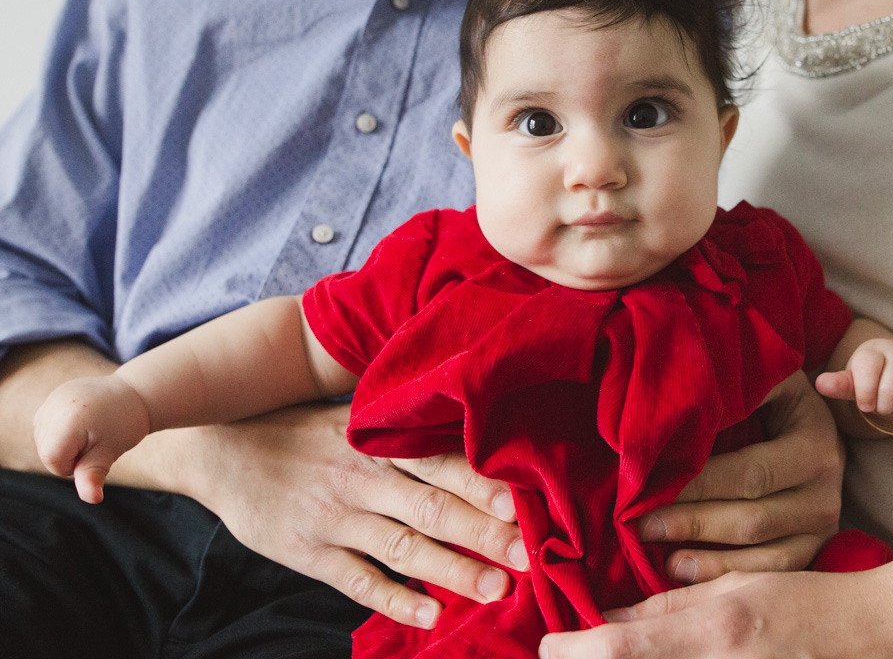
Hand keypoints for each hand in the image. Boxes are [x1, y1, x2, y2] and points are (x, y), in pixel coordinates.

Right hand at [33, 374, 150, 502]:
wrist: (136, 394)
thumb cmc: (124, 426)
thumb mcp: (109, 452)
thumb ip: (92, 476)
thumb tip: (92, 499)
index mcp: (66, 421)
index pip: (52, 461)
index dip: (73, 465)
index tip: (95, 451)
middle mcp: (53, 407)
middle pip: (45, 452)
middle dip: (69, 455)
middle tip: (96, 439)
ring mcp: (52, 399)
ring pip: (43, 440)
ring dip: (64, 443)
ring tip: (91, 429)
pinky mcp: (53, 396)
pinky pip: (46, 426)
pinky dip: (60, 430)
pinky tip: (82, 422)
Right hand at [169, 401, 527, 628]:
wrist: (220, 449)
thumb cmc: (299, 430)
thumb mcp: (350, 417)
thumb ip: (401, 430)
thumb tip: (468, 428)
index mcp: (378, 442)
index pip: (442, 462)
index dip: (484, 484)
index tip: (529, 503)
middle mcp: (362, 479)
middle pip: (434, 508)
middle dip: (485, 533)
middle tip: (530, 555)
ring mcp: (335, 518)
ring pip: (404, 548)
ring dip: (453, 571)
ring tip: (497, 589)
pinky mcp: (308, 553)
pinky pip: (359, 581)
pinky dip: (396, 600)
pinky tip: (431, 616)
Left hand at [538, 564, 892, 658]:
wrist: (867, 639)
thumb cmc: (802, 604)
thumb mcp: (733, 589)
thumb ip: (670, 607)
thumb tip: (611, 621)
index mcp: (713, 633)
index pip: (622, 651)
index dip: (576, 650)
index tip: (548, 644)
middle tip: (568, 651)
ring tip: (598, 652)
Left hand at [638, 371, 843, 583]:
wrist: (817, 427)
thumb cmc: (776, 401)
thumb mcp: (771, 383)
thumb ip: (741, 388)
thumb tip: (684, 400)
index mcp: (816, 444)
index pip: (751, 472)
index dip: (699, 483)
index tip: (651, 485)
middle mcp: (826, 492)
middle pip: (754, 518)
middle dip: (694, 522)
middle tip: (642, 524)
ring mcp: (823, 526)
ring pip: (766, 556)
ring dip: (710, 561)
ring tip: (664, 559)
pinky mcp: (814, 550)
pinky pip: (773, 574)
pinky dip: (730, 576)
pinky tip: (689, 574)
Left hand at [815, 339, 892, 422]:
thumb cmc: (873, 379)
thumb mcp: (855, 382)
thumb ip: (840, 384)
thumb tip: (820, 384)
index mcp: (873, 351)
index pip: (867, 375)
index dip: (866, 397)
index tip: (866, 401)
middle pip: (889, 392)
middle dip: (885, 407)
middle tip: (886, 402)